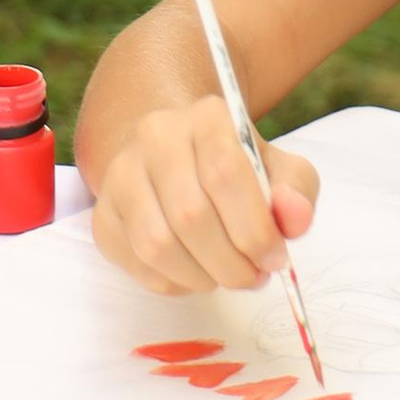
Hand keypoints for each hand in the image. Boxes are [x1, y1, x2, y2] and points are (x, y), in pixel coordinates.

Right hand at [91, 99, 319, 296]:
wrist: (176, 158)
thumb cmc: (234, 168)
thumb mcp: (276, 169)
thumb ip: (296, 191)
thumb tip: (293, 218)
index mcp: (206, 117)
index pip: (225, 173)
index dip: (254, 228)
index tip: (275, 258)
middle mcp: (155, 136)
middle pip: (190, 215)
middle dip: (230, 263)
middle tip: (253, 278)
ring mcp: (121, 175)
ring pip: (157, 245)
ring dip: (201, 277)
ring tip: (225, 275)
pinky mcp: (103, 215)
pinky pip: (137, 264)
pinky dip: (173, 282)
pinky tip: (194, 271)